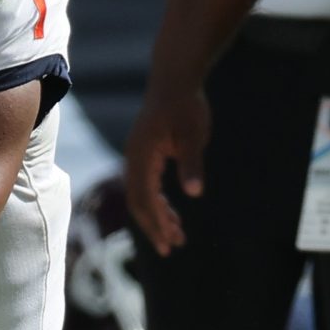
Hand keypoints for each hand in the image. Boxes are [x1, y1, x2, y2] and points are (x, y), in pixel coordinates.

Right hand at [124, 74, 209, 256]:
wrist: (175, 81)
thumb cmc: (185, 105)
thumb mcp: (193, 135)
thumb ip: (191, 164)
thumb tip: (195, 194)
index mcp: (141, 156)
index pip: (144, 197)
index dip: (155, 222)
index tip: (169, 242)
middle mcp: (134, 159)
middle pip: (138, 201)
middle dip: (153, 226)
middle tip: (170, 249)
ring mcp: (138, 158)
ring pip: (142, 196)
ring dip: (157, 217)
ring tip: (176, 237)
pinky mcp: (146, 156)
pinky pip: (147, 186)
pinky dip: (158, 203)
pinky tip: (172, 214)